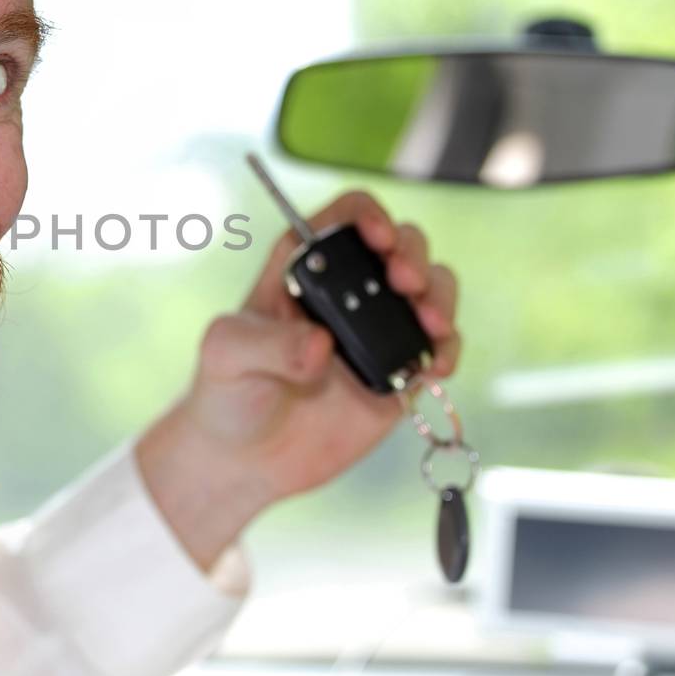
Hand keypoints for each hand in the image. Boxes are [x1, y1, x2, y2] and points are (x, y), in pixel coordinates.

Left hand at [135, 191, 460, 569]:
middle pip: (401, 244)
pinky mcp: (400, 371)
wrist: (246, 459)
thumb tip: (321, 346)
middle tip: (404, 283)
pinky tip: (436, 366)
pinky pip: (440, 347)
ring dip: (441, 296)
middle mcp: (348, 290)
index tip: (379, 238)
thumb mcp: (225, 355)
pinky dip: (448, 349)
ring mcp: (379, 329)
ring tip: (430, 325)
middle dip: (413, 254)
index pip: (346, 217)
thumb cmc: (226, 391)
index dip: (369, 216)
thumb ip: (265, 344)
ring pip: (432, 287)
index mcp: (304, 267)